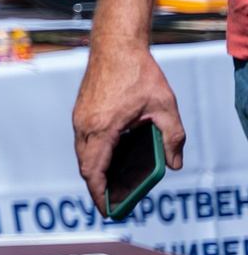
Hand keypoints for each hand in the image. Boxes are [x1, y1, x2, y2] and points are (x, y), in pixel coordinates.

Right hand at [73, 39, 186, 212]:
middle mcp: (85, 125)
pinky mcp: (81, 111)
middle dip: (96, 186)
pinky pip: (83, 140)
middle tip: (112, 202)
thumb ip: (172, 138)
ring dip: (93, 170)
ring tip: (110, 184)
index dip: (99, 193)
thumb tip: (174, 164)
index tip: (107, 209)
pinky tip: (108, 157)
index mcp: (102, 128)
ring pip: (82, 153)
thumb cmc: (139, 74)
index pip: (94, 171)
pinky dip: (92, 155)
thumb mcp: (165, 107)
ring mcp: (79, 118)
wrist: (115, 46)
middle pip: (85, 166)